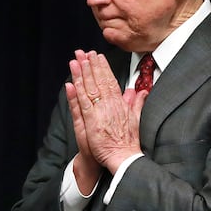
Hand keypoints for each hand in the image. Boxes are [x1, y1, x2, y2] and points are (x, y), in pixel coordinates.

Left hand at [65, 50, 147, 179]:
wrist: (124, 158)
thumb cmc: (129, 142)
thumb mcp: (136, 119)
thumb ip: (136, 103)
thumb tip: (139, 91)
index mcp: (120, 103)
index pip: (110, 81)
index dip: (103, 67)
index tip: (98, 56)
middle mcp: (110, 105)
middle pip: (98, 81)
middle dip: (91, 65)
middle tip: (84, 52)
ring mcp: (100, 113)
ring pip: (89, 89)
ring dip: (82, 74)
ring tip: (76, 61)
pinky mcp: (91, 123)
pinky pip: (82, 105)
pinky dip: (76, 93)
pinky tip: (71, 83)